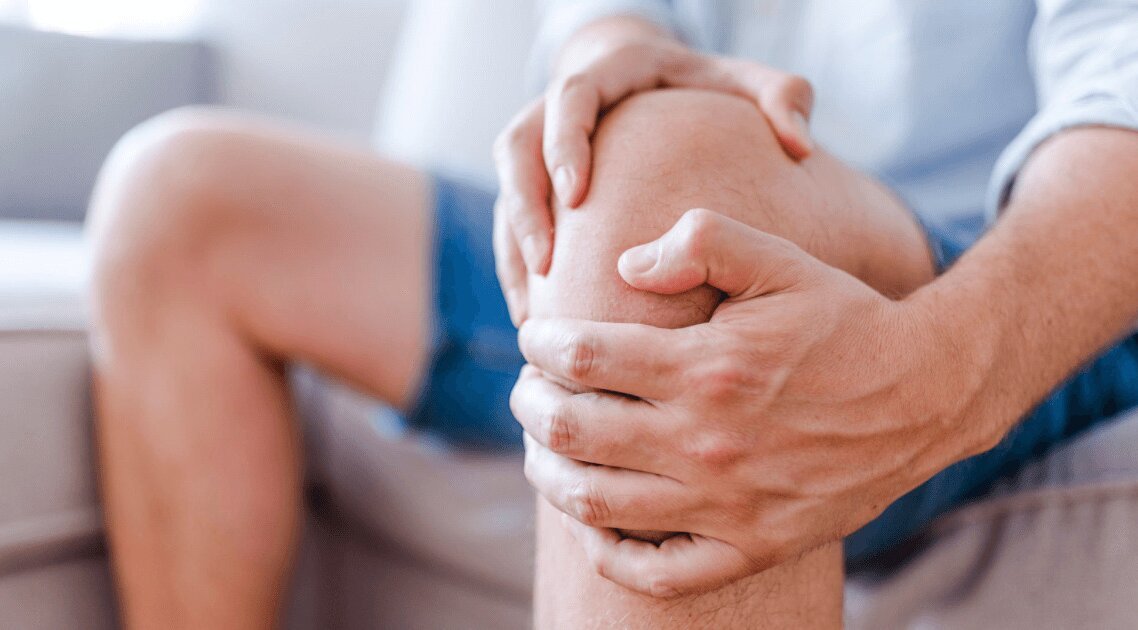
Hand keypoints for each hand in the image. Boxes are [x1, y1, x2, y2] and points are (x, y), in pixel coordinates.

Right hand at [492, 36, 814, 324]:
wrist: (655, 81)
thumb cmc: (706, 87)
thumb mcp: (745, 82)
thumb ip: (780, 98)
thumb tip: (800, 143)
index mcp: (607, 74)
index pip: (570, 98)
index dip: (565, 144)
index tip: (577, 194)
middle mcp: (560, 106)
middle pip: (517, 147)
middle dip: (526, 206)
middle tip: (547, 262)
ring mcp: (541, 146)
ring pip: (507, 192)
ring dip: (515, 249)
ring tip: (533, 308)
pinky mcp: (534, 182)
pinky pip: (512, 224)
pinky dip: (518, 268)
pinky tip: (536, 316)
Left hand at [511, 209, 979, 596]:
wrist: (925, 394)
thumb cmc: (844, 321)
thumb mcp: (780, 260)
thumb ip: (699, 242)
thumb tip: (624, 266)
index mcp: (707, 368)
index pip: (582, 358)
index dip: (541, 343)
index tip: (535, 335)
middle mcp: (707, 442)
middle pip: (571, 430)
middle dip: (529, 404)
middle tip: (526, 388)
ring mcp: (727, 505)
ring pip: (595, 502)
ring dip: (547, 472)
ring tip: (540, 446)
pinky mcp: (752, 547)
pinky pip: (656, 572)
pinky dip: (608, 553)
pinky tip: (592, 523)